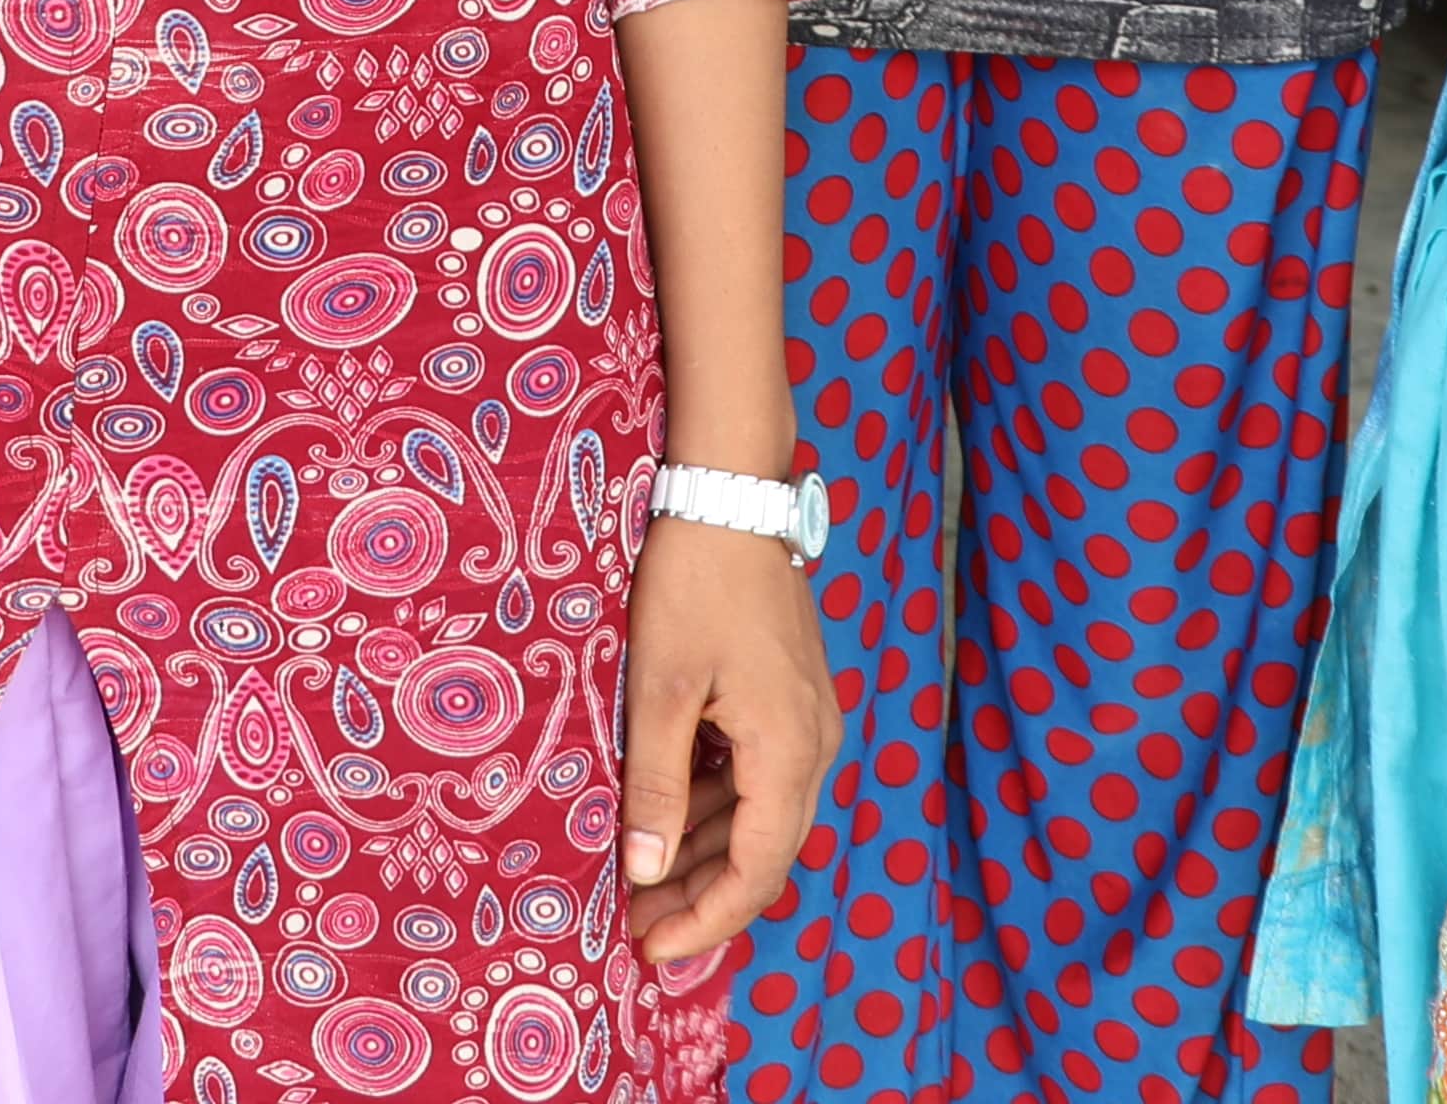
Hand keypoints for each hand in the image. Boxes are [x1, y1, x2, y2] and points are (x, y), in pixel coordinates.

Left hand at [614, 514, 835, 971]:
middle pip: (762, 853)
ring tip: (638, 882)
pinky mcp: (791, 701)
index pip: (757, 872)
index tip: (651, 951)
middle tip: (632, 924)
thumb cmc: (692, 585)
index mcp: (788, 752)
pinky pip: (757, 777)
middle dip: (699, 896)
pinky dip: (715, 807)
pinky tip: (666, 817)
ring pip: (759, 817)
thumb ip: (656, 787)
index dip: (706, 922)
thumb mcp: (659, 690)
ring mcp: (807, 722)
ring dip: (703, 854)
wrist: (731, 495)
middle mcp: (814, 746)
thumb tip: (645, 874)